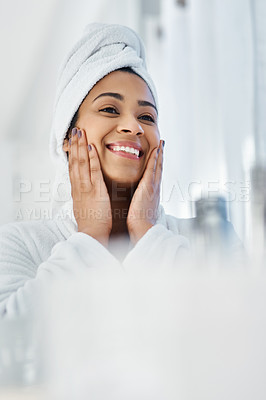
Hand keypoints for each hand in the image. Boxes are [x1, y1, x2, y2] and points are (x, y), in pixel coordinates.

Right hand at [67, 128, 111, 246]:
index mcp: (77, 190)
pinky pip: (93, 172)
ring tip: (80, 132)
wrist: (92, 234)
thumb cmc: (91, 223)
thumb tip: (83, 190)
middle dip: (75, 145)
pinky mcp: (95, 191)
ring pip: (81, 163)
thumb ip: (83, 196)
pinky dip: (91, 159)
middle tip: (75, 130)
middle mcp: (79, 186)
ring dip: (81, 146)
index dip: (73, 153)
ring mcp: (86, 188)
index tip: (73, 141)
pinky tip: (91, 148)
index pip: (73, 167)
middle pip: (75, 161)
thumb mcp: (83, 207)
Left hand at [127, 139, 163, 243]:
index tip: (158, 157)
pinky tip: (156, 150)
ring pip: (158, 166)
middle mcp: (155, 189)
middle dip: (161, 156)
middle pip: (159, 169)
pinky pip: (152, 169)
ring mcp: (153, 187)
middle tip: (162, 145)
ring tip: (161, 144)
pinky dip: (155, 159)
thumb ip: (140, 205)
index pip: (155, 177)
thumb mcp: (141, 212)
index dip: (157, 166)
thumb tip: (138, 204)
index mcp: (152, 195)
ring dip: (160, 154)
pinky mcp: (149, 187)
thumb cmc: (140, 224)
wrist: (144, 229)